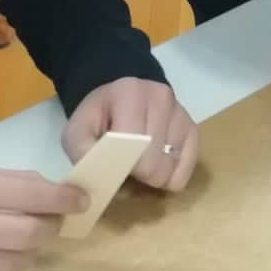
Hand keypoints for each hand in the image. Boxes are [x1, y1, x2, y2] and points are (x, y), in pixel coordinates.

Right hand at [0, 165, 84, 270]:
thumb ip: (6, 185)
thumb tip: (56, 195)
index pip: (24, 192)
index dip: (60, 197)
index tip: (80, 199)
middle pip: (26, 234)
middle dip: (48, 228)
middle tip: (50, 223)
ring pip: (15, 267)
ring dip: (25, 254)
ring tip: (14, 243)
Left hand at [62, 77, 198, 191]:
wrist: (119, 98)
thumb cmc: (98, 118)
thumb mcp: (78, 131)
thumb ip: (83, 152)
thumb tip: (103, 177)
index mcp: (129, 93)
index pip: (133, 147)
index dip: (122, 166)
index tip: (112, 165)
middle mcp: (161, 97)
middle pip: (155, 163)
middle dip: (139, 175)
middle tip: (126, 166)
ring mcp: (180, 111)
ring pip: (172, 167)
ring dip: (154, 175)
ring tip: (140, 161)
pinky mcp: (192, 127)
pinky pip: (188, 167)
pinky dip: (172, 174)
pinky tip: (158, 163)